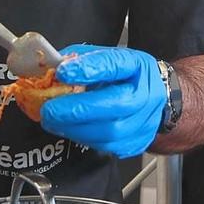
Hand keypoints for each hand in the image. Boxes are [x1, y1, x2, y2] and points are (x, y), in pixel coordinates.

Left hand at [41, 45, 167, 158]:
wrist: (154, 97)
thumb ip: (80, 59)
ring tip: (54, 122)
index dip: (88, 69)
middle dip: (78, 109)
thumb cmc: (125, 76)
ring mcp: (145, 121)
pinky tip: (70, 130)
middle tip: (50, 110)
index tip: (62, 72)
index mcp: (137, 66)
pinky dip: (84, 138)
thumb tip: (51, 65)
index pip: (114, 65)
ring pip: (111, 132)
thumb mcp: (106, 57)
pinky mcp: (137, 142)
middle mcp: (146, 93)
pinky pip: (108, 146)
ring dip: (76, 128)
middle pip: (116, 104)